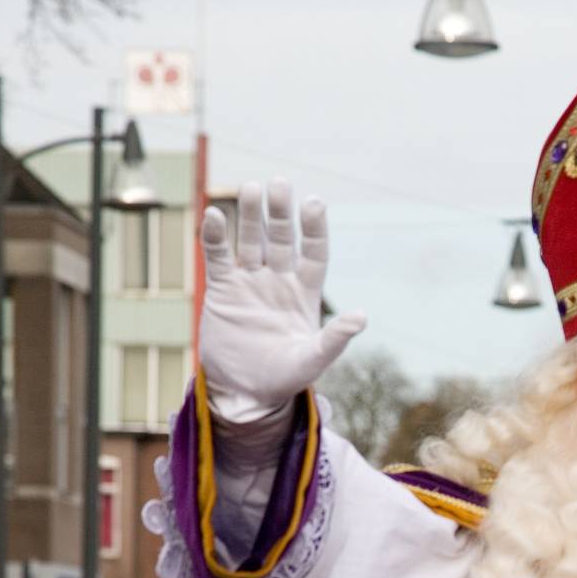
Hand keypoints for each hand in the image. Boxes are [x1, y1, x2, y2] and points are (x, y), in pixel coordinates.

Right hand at [199, 179, 366, 422]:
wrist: (244, 393)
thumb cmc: (284, 378)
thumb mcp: (312, 361)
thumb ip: (334, 339)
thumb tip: (361, 318)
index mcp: (306, 291)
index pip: (314, 252)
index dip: (314, 228)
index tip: (314, 204)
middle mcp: (279, 279)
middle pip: (281, 238)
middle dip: (281, 212)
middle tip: (279, 183)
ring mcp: (250, 281)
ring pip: (251, 240)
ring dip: (250, 214)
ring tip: (251, 187)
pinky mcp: (222, 289)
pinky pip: (218, 257)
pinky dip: (216, 237)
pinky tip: (215, 214)